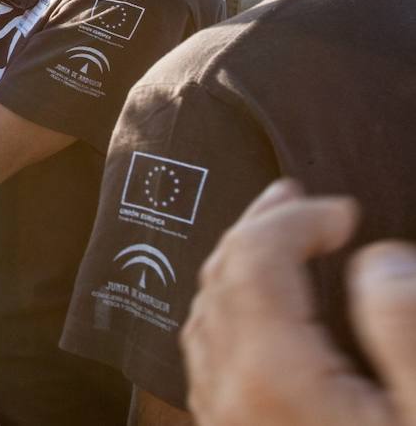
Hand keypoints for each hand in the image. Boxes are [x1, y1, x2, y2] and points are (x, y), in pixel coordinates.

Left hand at [183, 179, 415, 425]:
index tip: (342, 212)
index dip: (294, 219)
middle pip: (219, 278)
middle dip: (259, 226)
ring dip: (240, 262)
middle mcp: (229, 391)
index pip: (254, 258)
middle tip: (298, 198)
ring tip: (276, 234)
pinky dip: (229, 307)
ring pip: (206, 314)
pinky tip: (259, 308)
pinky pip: (209, 353)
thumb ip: (405, 332)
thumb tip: (380, 262)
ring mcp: (222, 415)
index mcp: (272, 374)